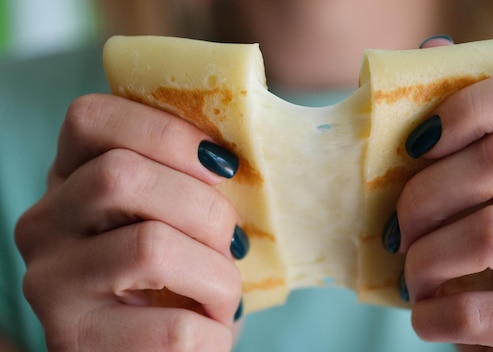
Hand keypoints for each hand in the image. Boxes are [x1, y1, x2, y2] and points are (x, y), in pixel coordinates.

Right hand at [15, 94, 245, 350]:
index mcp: (69, 179)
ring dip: (218, 275)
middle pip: (122, 176)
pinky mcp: (75, 341)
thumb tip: (231, 153)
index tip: (222, 163)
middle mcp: (44, 225)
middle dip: (206, 208)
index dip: (166, 131)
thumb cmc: (176, 279)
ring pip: (151, 247)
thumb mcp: (172, 218)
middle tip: (234, 242)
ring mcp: (51, 284)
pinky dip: (215, 330)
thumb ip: (181, 180)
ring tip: (224, 295)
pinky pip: (173, 326)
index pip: (91, 118)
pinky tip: (211, 331)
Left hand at [395, 51, 492, 349]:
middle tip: (398, 230)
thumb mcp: (487, 192)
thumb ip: (464, 124)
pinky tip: (427, 317)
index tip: (416, 145)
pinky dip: (434, 315)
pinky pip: (483, 309)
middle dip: (423, 196)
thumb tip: (434, 48)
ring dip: (425, 260)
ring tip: (412, 278)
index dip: (470, 105)